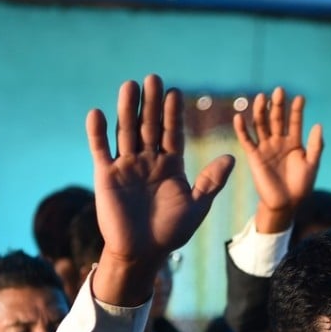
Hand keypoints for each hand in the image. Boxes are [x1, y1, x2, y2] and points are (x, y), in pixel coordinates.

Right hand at [87, 74, 234, 304]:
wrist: (143, 252)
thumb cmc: (171, 231)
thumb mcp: (197, 205)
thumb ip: (211, 181)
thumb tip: (232, 156)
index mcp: (170, 164)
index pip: (172, 132)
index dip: (173, 113)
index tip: (175, 92)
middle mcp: (148, 160)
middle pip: (149, 125)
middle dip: (151, 103)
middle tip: (153, 78)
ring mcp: (126, 165)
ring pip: (126, 131)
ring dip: (127, 109)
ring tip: (130, 86)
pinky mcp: (105, 175)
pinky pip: (101, 150)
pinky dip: (98, 133)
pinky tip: (98, 113)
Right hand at [233, 87, 323, 233]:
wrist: (286, 204)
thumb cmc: (301, 185)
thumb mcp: (312, 164)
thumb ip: (316, 145)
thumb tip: (318, 124)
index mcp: (294, 142)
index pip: (294, 122)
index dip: (297, 110)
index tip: (300, 98)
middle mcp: (278, 142)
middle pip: (276, 119)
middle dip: (278, 105)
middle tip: (279, 90)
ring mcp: (265, 148)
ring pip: (261, 125)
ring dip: (260, 111)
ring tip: (262, 97)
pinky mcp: (254, 156)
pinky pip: (246, 140)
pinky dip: (241, 129)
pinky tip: (239, 116)